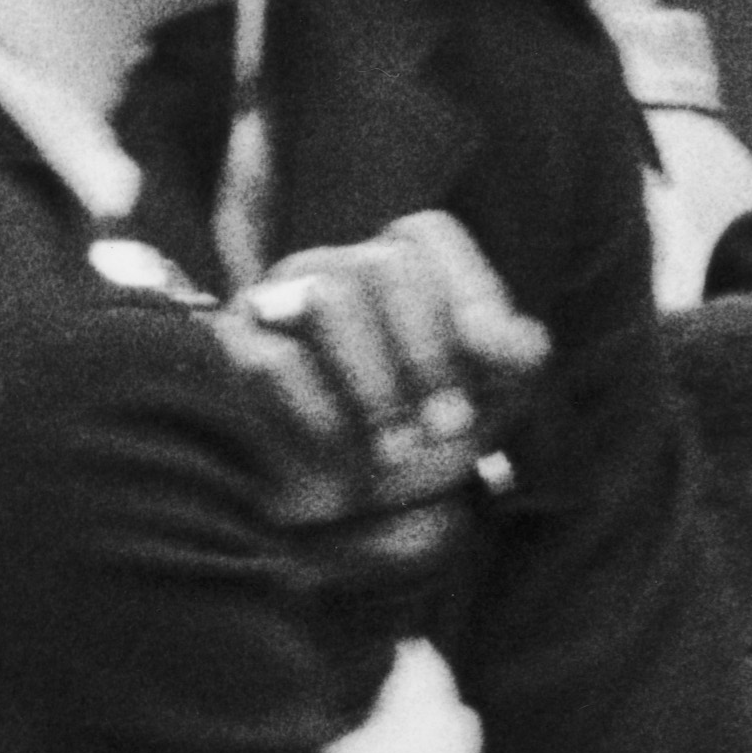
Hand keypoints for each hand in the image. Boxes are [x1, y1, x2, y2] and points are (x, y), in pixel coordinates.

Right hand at [206, 211, 549, 567]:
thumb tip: (512, 340)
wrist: (354, 518)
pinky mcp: (235, 348)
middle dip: (426, 357)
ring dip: (376, 386)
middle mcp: (336, 269)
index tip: (492, 364)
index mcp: (399, 268)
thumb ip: (516, 357)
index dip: (468, 291)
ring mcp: (278, 301)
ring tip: (392, 449)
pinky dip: (324, 415)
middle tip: (443, 429)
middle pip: (383, 265)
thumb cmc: (423, 441)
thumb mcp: (492, 401)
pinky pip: (278, 359)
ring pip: (330, 296)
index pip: (427, 234)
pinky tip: (341, 453)